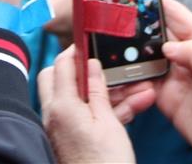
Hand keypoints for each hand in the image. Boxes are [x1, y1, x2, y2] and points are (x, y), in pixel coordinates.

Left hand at [39, 47, 135, 163]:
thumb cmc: (105, 163)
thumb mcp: (108, 121)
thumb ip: (98, 89)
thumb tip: (91, 64)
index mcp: (62, 106)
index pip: (62, 65)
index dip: (76, 49)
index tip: (90, 40)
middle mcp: (55, 115)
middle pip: (58, 78)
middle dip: (80, 68)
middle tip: (104, 63)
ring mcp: (62, 127)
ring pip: (78, 97)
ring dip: (105, 90)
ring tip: (136, 86)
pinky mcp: (72, 138)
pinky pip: (86, 115)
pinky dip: (105, 108)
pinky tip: (134, 104)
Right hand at [110, 0, 191, 163]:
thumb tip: (167, 45)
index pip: (180, 18)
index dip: (161, 4)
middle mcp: (190, 59)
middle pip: (159, 37)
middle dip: (140, 28)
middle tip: (117, 22)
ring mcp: (177, 80)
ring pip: (148, 60)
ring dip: (133, 56)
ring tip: (114, 49)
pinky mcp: (168, 100)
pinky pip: (145, 85)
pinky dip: (133, 81)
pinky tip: (123, 77)